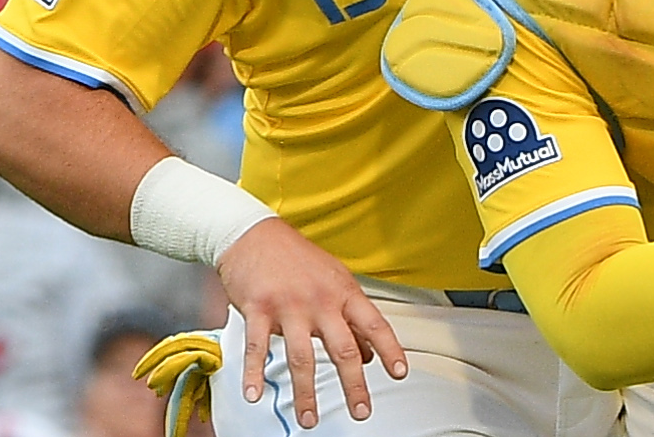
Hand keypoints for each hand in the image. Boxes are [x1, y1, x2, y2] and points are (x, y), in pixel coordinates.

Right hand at [214, 218, 407, 426]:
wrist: (254, 234)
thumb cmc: (296, 258)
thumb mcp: (334, 280)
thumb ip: (351, 316)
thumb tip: (370, 352)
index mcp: (343, 292)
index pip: (374, 324)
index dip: (390, 349)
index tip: (400, 372)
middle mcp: (320, 301)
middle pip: (343, 348)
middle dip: (354, 384)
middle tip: (361, 411)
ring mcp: (289, 306)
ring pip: (302, 357)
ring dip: (306, 394)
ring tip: (309, 418)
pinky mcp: (258, 309)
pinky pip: (257, 348)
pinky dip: (255, 374)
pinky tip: (255, 394)